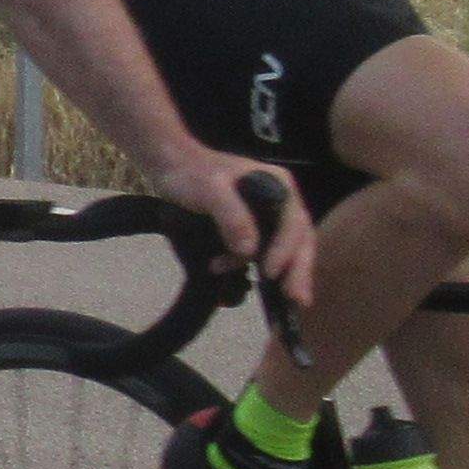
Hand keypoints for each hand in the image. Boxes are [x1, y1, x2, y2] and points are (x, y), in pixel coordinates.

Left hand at [157, 147, 318, 308]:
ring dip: (279, 273)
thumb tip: (250, 251)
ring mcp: (267, 214)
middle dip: (297, 270)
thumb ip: (232, 216)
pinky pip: (260, 250)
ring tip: (281, 302)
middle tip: (298, 301)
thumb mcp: (210, 190)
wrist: (170, 166)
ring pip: (282, 248)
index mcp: (279, 185)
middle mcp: (280, 200)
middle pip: (298, 239)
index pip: (293, 223)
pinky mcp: (250, 226)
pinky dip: (248, 265)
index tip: (271, 273)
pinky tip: (223, 270)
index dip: (286, 250)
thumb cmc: (191, 174)